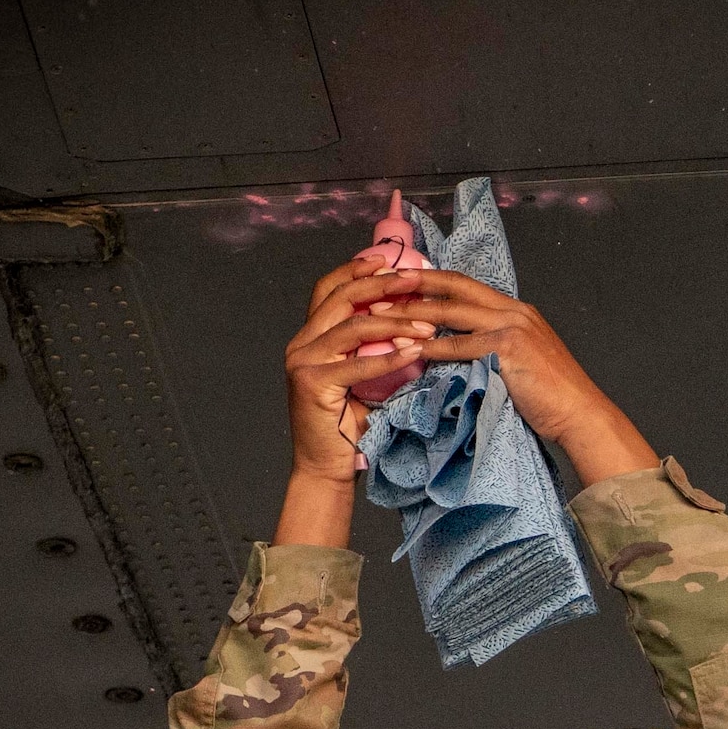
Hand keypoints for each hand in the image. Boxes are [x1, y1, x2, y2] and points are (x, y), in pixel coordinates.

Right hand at [284, 256, 433, 482]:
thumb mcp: (363, 375)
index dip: (357, 270)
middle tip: (417, 279)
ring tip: (427, 326)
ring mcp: (302, 362)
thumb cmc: (350, 424)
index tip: (388, 261)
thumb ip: (373, 347)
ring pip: (352, 328)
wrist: (326, 467)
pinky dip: (389, 356)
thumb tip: (413, 319)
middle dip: (382, 285)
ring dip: (394, 322)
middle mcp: (301, 344)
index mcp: (310, 337)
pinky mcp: (312, 384)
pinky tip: (415, 352)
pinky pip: (357, 363)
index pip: (330, 289)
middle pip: (341, 299)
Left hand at [377, 269, 658, 484]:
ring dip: (415, 313)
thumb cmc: (552, 397)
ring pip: (453, 312)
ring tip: (384, 315)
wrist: (581, 413)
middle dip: (417, 284)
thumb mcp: (522, 361)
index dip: (433, 281)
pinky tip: (409, 349)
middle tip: (382, 284)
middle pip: (456, 288)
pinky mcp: (509, 348)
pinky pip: (461, 344)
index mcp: (517, 310)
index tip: (401, 281)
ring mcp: (513, 326)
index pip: (466, 285)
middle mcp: (514, 310)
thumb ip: (494, 347)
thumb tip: (461, 351)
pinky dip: (433, 346)